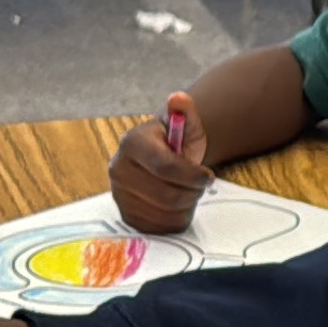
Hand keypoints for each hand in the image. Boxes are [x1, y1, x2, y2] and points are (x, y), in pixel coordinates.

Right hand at [109, 92, 212, 235]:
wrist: (164, 159)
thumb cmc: (177, 143)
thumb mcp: (186, 124)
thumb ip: (185, 111)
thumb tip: (179, 99)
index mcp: (132, 143)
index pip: (165, 167)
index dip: (193, 175)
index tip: (208, 176)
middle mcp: (119, 169)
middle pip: (167, 195)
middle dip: (192, 192)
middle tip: (200, 184)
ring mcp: (120, 194)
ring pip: (165, 213)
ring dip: (187, 205)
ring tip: (188, 191)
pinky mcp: (127, 215)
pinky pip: (160, 227)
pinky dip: (176, 218)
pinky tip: (179, 204)